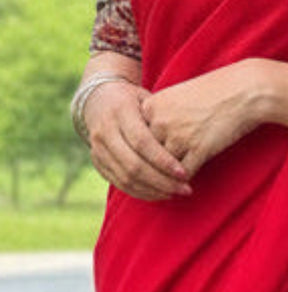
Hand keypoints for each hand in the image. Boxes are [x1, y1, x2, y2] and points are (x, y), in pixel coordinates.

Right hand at [85, 80, 191, 201]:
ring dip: (152, 191)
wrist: (99, 98)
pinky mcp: (97, 162)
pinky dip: (139, 192)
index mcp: (120, 111)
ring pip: (125, 179)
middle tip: (183, 189)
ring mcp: (98, 149)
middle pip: (133, 165)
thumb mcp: (146, 98)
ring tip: (174, 192)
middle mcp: (105, 131)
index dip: (163, 160)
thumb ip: (160, 118)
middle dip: (160, 181)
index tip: (184, 173)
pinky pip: (118, 183)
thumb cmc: (133, 97)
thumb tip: (186, 142)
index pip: (142, 142)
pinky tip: (158, 193)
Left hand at [140, 61, 265, 178]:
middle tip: (156, 183)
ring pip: (162, 169)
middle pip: (146, 156)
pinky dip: (183, 182)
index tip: (143, 163)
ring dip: (166, 180)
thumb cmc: (212, 92)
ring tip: (172, 188)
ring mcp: (178, 135)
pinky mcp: (198, 149)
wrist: (243, 90)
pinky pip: (183, 175)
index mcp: (151, 105)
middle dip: (152, 170)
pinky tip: (188, 185)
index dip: (142, 152)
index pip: (137, 139)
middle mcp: (160, 120)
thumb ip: (158, 117)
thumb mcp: (177, 97)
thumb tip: (146, 145)